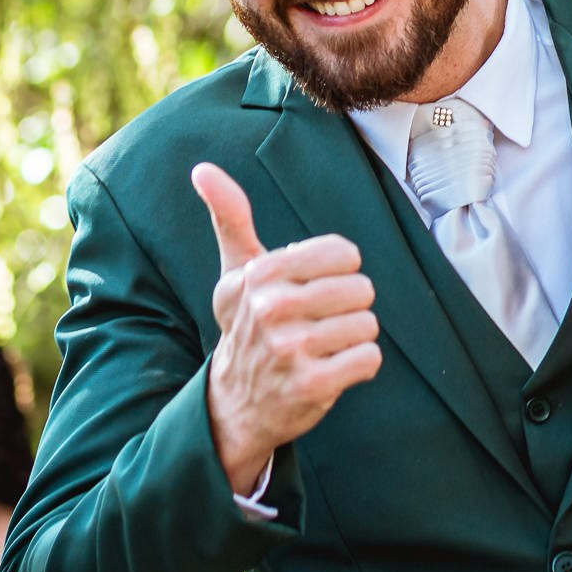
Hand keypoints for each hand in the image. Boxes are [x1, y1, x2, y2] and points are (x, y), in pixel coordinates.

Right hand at [192, 163, 380, 492]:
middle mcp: (271, 309)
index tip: (314, 288)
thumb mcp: (236, 271)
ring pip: (368, 324)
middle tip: (320, 323)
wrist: (236, 402)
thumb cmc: (247, 324)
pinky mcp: (312, 385)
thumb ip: (230, 217)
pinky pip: (369, 358)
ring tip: (325, 347)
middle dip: (349, 307)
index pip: (343, 254)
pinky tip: (333, 369)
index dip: (340, 272)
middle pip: (360, 289)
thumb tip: (202, 169)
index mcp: (260, 274)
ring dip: (354, 338)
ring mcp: (290, 349)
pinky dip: (360, 365)